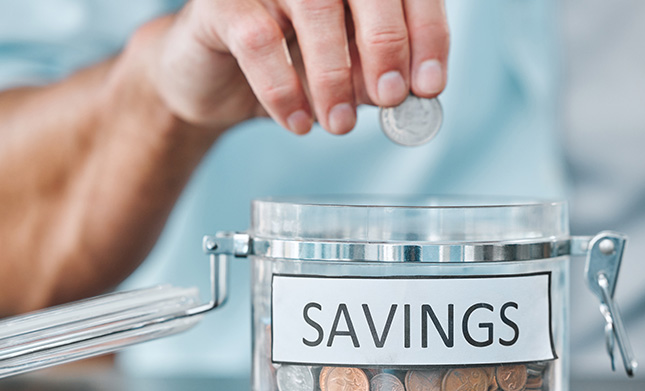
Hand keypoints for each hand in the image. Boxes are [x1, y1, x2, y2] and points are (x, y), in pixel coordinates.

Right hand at [150, 0, 449, 134]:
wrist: (214, 79)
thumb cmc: (289, 68)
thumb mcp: (345, 74)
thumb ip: (376, 75)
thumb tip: (407, 92)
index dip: (426, 34)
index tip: (430, 85)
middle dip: (386, 44)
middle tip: (389, 97)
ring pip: (315, 7)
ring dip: (335, 73)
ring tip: (340, 124)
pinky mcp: (220, 3)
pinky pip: (259, 40)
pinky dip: (283, 89)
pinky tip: (297, 122)